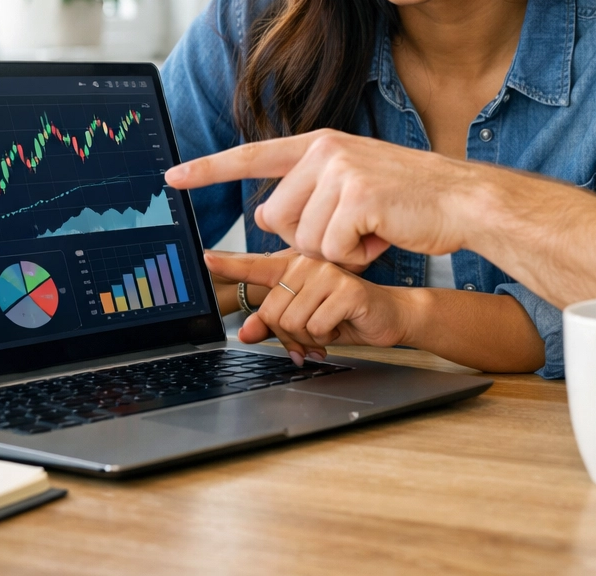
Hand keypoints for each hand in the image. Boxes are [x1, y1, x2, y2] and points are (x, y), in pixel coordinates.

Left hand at [167, 131, 479, 266]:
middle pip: (275, 219)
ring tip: (374, 229)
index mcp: (320, 144)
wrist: (462, 199)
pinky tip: (383, 235)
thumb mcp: (356, 181)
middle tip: (355, 228)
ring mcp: (339, 171)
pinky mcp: (356, 198)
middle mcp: (324, 150)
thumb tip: (267, 217)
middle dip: (310, 240)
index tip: (172, 177)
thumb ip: (312, 190)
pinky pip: (332, 251)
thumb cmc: (411, 200)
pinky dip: (358, 256)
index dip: (209, 169)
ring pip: (303, 240)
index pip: (252, 155)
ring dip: (337, 251)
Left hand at [204, 251, 417, 363]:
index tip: (206, 259)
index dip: (229, 264)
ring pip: (292, 321)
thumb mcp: (305, 322)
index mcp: (295, 268)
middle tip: (310, 336)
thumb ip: (273, 324)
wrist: (389, 316)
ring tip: (328, 327)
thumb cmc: (346, 315)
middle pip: (272, 311)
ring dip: (309, 337)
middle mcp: (308, 264)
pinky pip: (316, 326)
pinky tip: (341, 325)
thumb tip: (246, 333)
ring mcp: (327, 273)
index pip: (256, 265)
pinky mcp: (346, 289)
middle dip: (288, 335)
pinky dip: (326, 337)